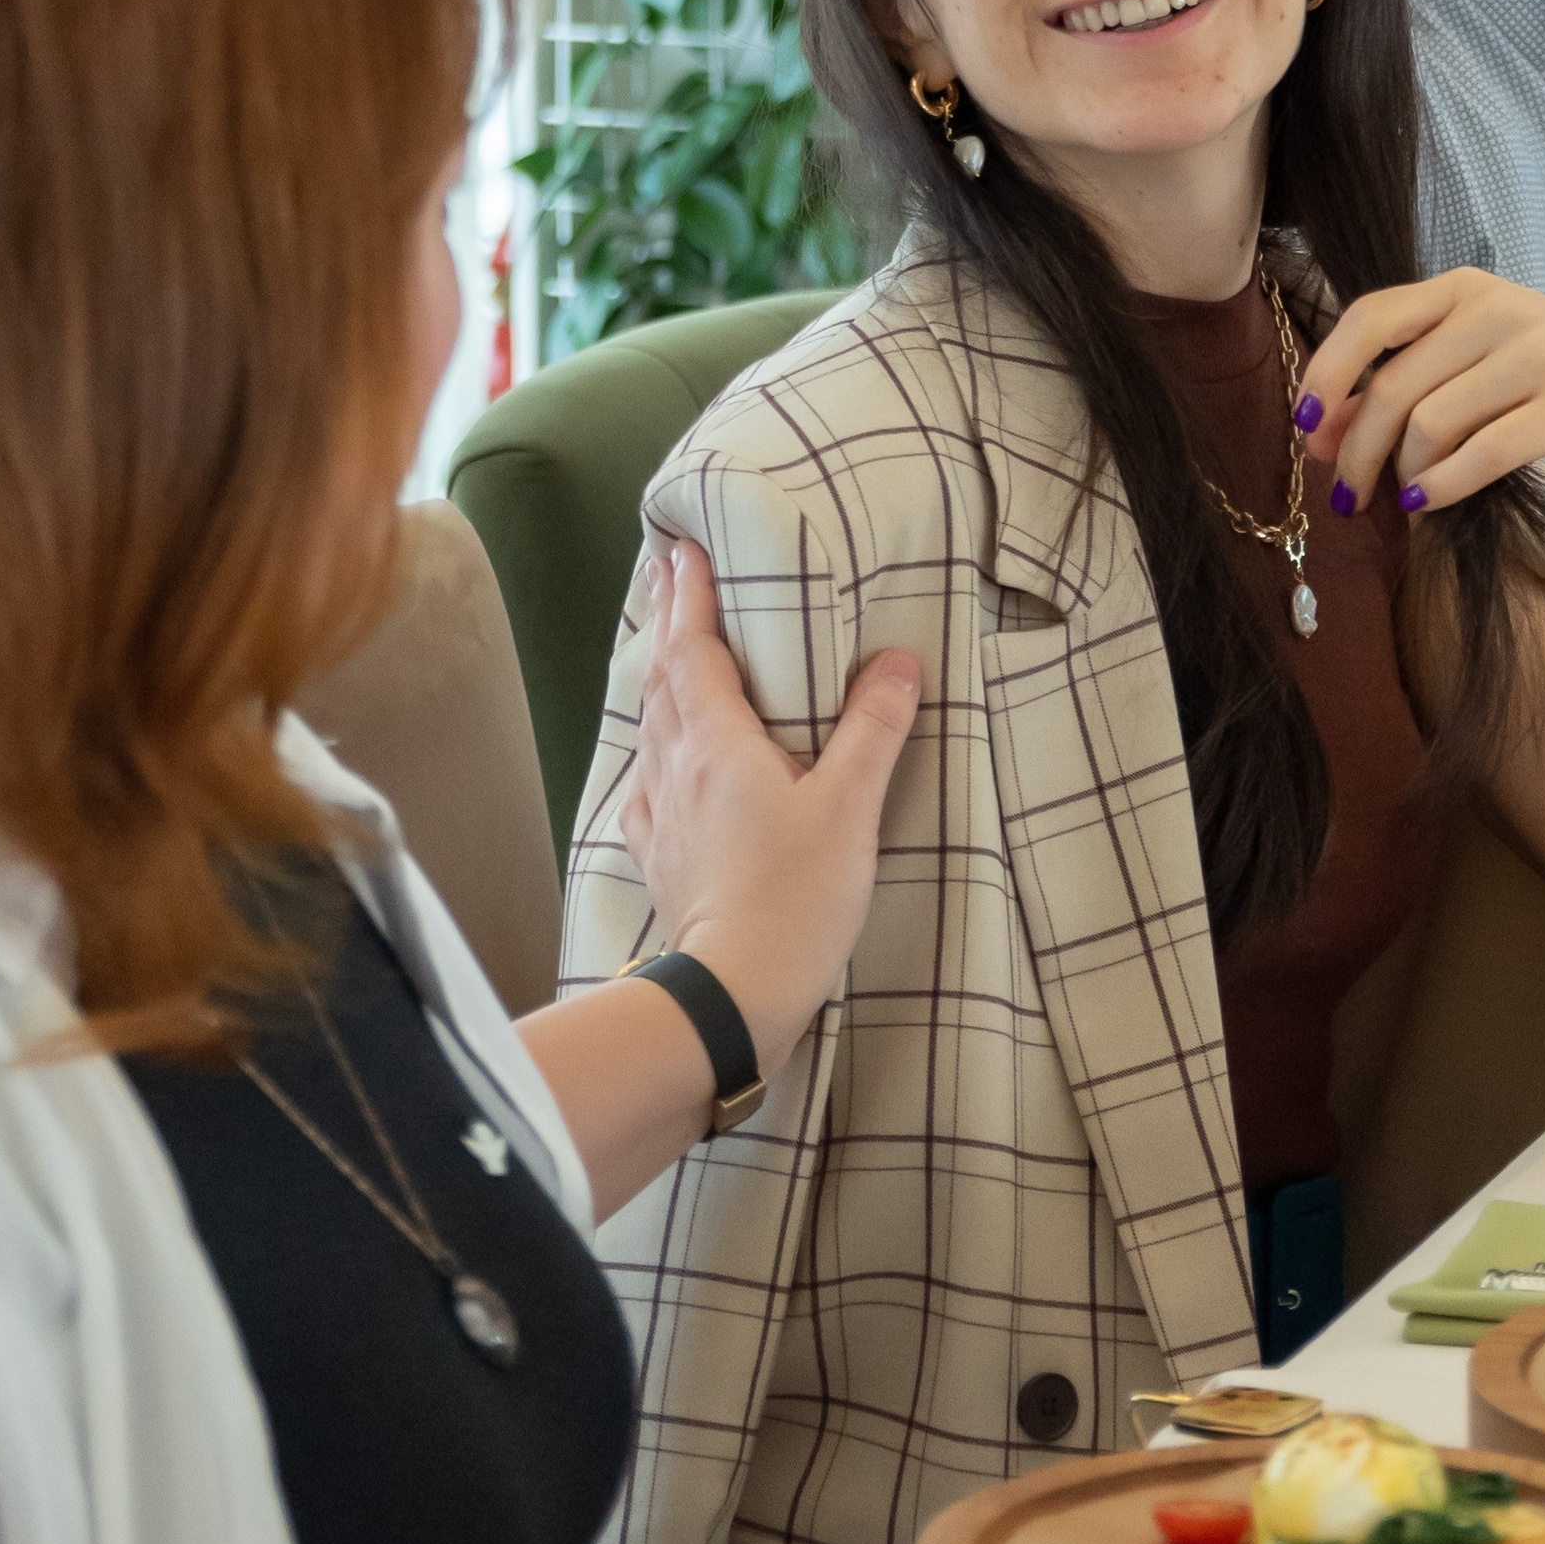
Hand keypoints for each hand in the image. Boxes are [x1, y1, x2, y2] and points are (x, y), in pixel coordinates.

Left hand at [618, 544, 920, 1077]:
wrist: (729, 994)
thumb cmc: (793, 899)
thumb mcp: (849, 809)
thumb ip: (872, 730)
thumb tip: (897, 660)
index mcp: (717, 742)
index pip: (694, 649)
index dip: (691, 596)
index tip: (685, 548)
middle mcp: (676, 766)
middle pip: (663, 675)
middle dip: (668, 618)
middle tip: (669, 571)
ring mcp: (659, 811)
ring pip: (650, 723)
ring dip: (658, 673)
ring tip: (667, 644)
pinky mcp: (658, 853)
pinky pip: (647, 778)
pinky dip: (654, 744)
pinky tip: (658, 756)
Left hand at [1295, 270, 1544, 511]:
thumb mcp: (1474, 359)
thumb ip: (1402, 380)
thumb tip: (1320, 430)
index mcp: (1464, 289)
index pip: (1371, 318)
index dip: (1328, 373)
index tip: (1304, 426)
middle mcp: (1498, 311)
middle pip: (1395, 386)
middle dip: (1356, 450)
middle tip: (1345, 496)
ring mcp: (1540, 354)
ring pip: (1432, 423)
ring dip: (1403, 474)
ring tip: (1404, 498)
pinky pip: (1486, 452)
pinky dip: (1445, 484)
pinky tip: (1428, 504)